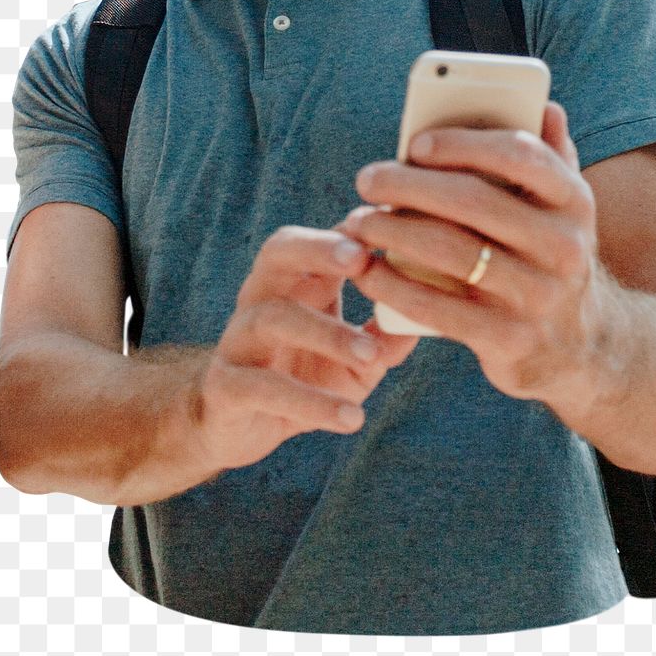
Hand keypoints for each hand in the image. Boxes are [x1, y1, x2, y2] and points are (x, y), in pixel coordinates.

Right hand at [198, 226, 417, 471]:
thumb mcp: (355, 363)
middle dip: (319, 248)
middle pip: (279, 251)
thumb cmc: (306, 378)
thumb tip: (431, 319)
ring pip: (272, 317)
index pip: (324, 239)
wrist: (233, 427)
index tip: (395, 227)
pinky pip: (261, 387)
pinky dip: (309, 402)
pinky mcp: (224, 386)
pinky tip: (351, 418)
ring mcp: (238, 339)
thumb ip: (387, 340)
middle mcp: (263, 298)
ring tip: (372, 358)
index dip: (355, 229)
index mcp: (298, 283)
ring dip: (326, 333)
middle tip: (362, 260)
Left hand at [343, 102, 620, 416]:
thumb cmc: (549, 256)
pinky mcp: (509, 340)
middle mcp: (563, 246)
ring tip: (358, 220)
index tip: (415, 142)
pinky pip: (439, 309)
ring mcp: (538, 296)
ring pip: (450, 252)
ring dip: (393, 231)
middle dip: (409, 185)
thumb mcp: (562, 208)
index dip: (463, 143)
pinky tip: (368, 271)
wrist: (582, 347)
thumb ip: (550, 156)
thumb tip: (545, 105)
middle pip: (474, 201)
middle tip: (367, 179)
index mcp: (574, 200)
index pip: (519, 154)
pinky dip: (395, 286)